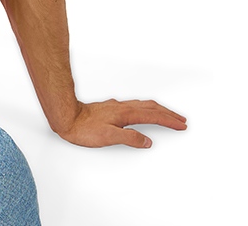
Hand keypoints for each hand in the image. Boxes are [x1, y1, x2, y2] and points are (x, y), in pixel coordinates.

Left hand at [56, 99, 186, 147]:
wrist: (66, 117)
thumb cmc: (84, 128)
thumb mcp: (109, 137)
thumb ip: (130, 139)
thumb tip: (147, 141)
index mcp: (126, 114)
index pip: (153, 116)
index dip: (169, 121)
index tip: (181, 124)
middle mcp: (123, 107)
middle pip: (151, 108)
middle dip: (168, 113)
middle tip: (181, 119)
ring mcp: (117, 106)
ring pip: (143, 105)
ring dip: (158, 110)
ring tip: (167, 114)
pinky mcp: (111, 108)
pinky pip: (134, 106)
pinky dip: (145, 109)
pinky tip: (142, 111)